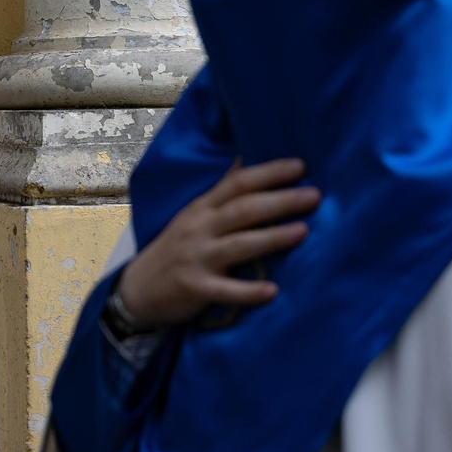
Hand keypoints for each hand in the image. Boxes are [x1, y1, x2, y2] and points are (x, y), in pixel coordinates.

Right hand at [116, 158, 319, 326]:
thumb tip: (248, 160)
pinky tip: (272, 292)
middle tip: (314, 196)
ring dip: (271, 238)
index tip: (300, 166)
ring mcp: (196, 258)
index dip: (268, 173)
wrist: (138, 289)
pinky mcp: (195, 288)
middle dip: (279, 201)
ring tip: (303, 232)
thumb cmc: (177, 249)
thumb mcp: (194, 215)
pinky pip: (225, 290)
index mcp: (202, 208)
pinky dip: (248, 291)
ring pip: (238, 245)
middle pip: (242, 210)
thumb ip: (222, 194)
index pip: (236, 183)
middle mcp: (199, 228)